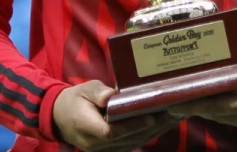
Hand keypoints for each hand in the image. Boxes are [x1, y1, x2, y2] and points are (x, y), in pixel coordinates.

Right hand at [52, 80, 179, 151]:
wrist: (61, 117)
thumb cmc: (75, 100)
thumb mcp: (84, 90)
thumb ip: (97, 92)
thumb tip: (111, 94)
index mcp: (86, 128)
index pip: (112, 132)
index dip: (133, 126)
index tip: (151, 117)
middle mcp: (96, 144)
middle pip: (128, 139)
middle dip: (153, 127)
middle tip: (174, 112)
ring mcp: (104, 150)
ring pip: (133, 143)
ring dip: (155, 131)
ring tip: (175, 117)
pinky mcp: (111, 149)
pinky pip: (132, 144)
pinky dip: (149, 134)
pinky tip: (164, 123)